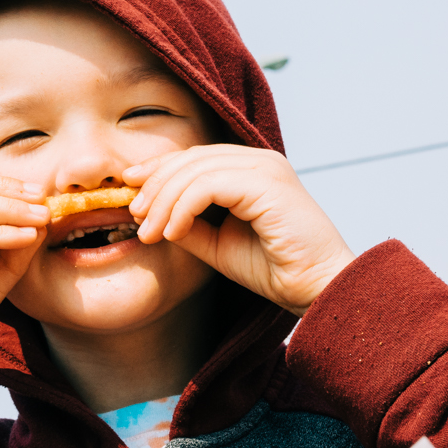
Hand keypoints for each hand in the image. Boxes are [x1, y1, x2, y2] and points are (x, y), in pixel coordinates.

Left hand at [124, 145, 352, 316]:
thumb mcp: (219, 245)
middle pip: (191, 158)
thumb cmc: (276, 269)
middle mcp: (260, 160)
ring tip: (149, 232)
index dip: (158, 170)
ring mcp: (265, 167)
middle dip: (155, 184)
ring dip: (164, 201)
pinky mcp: (266, 183)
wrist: (318, 289)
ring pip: (195, 170)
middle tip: (134, 215)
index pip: (195, 157)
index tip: (130, 190)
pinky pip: (207, 186)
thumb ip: (189, 225)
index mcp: (252, 169)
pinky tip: (172, 232)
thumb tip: (151, 215)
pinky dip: (182, 208)